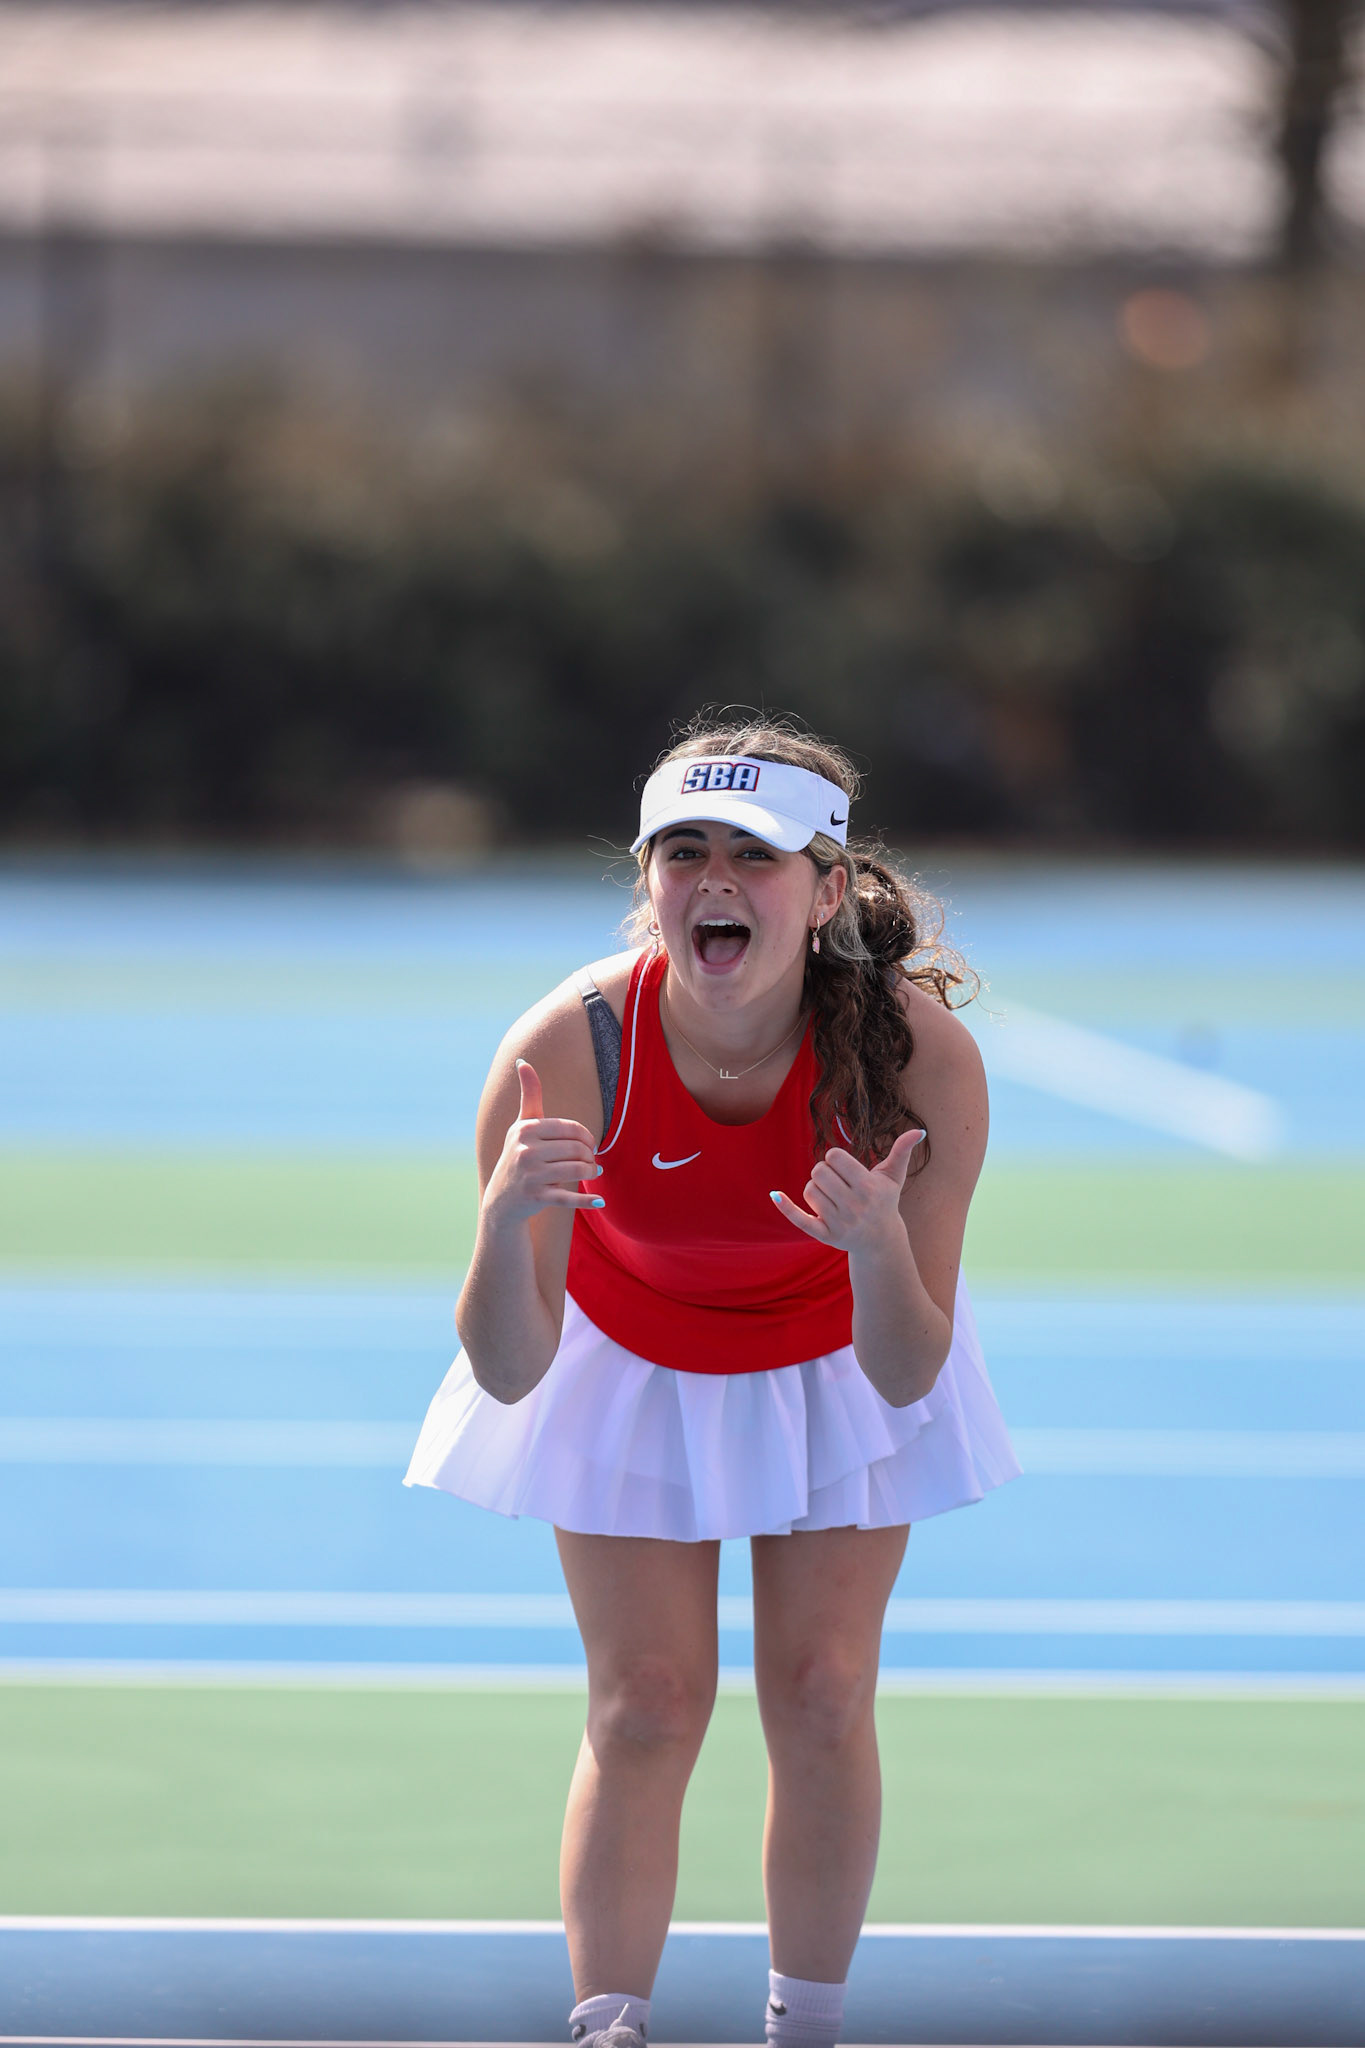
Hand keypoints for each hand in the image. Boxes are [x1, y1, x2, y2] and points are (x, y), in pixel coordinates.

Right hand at [483, 1059, 602, 1226]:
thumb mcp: (523, 1125)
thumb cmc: (519, 1154)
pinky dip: (586, 1201)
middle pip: (577, 1149)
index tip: (588, 1145)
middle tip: (591, 1162)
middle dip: (589, 1156)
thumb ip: (529, 1094)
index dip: (587, 1137)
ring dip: (591, 1173)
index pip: (572, 1129)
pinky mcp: (536, 1197)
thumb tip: (522, 1060)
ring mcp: (530, 1175)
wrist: (503, 1199)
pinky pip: (568, 1197)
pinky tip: (599, 1201)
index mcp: (525, 1129)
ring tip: (592, 1173)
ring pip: (577, 1170)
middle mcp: (525, 1150)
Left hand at [770, 1130, 924, 1252]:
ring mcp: (839, 1223)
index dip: (835, 1159)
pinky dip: (786, 1207)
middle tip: (836, 1182)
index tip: (844, 1169)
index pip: (834, 1157)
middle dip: (824, 1172)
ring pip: (809, 1190)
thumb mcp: (893, 1177)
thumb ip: (902, 1151)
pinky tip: (775, 1194)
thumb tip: (918, 1131)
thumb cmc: (885, 1201)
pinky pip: (800, 1219)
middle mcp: (854, 1206)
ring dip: (816, 1189)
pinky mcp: (825, 1235)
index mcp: (868, 1187)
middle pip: (819, 1172)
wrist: (880, 1241)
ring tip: (830, 1196)